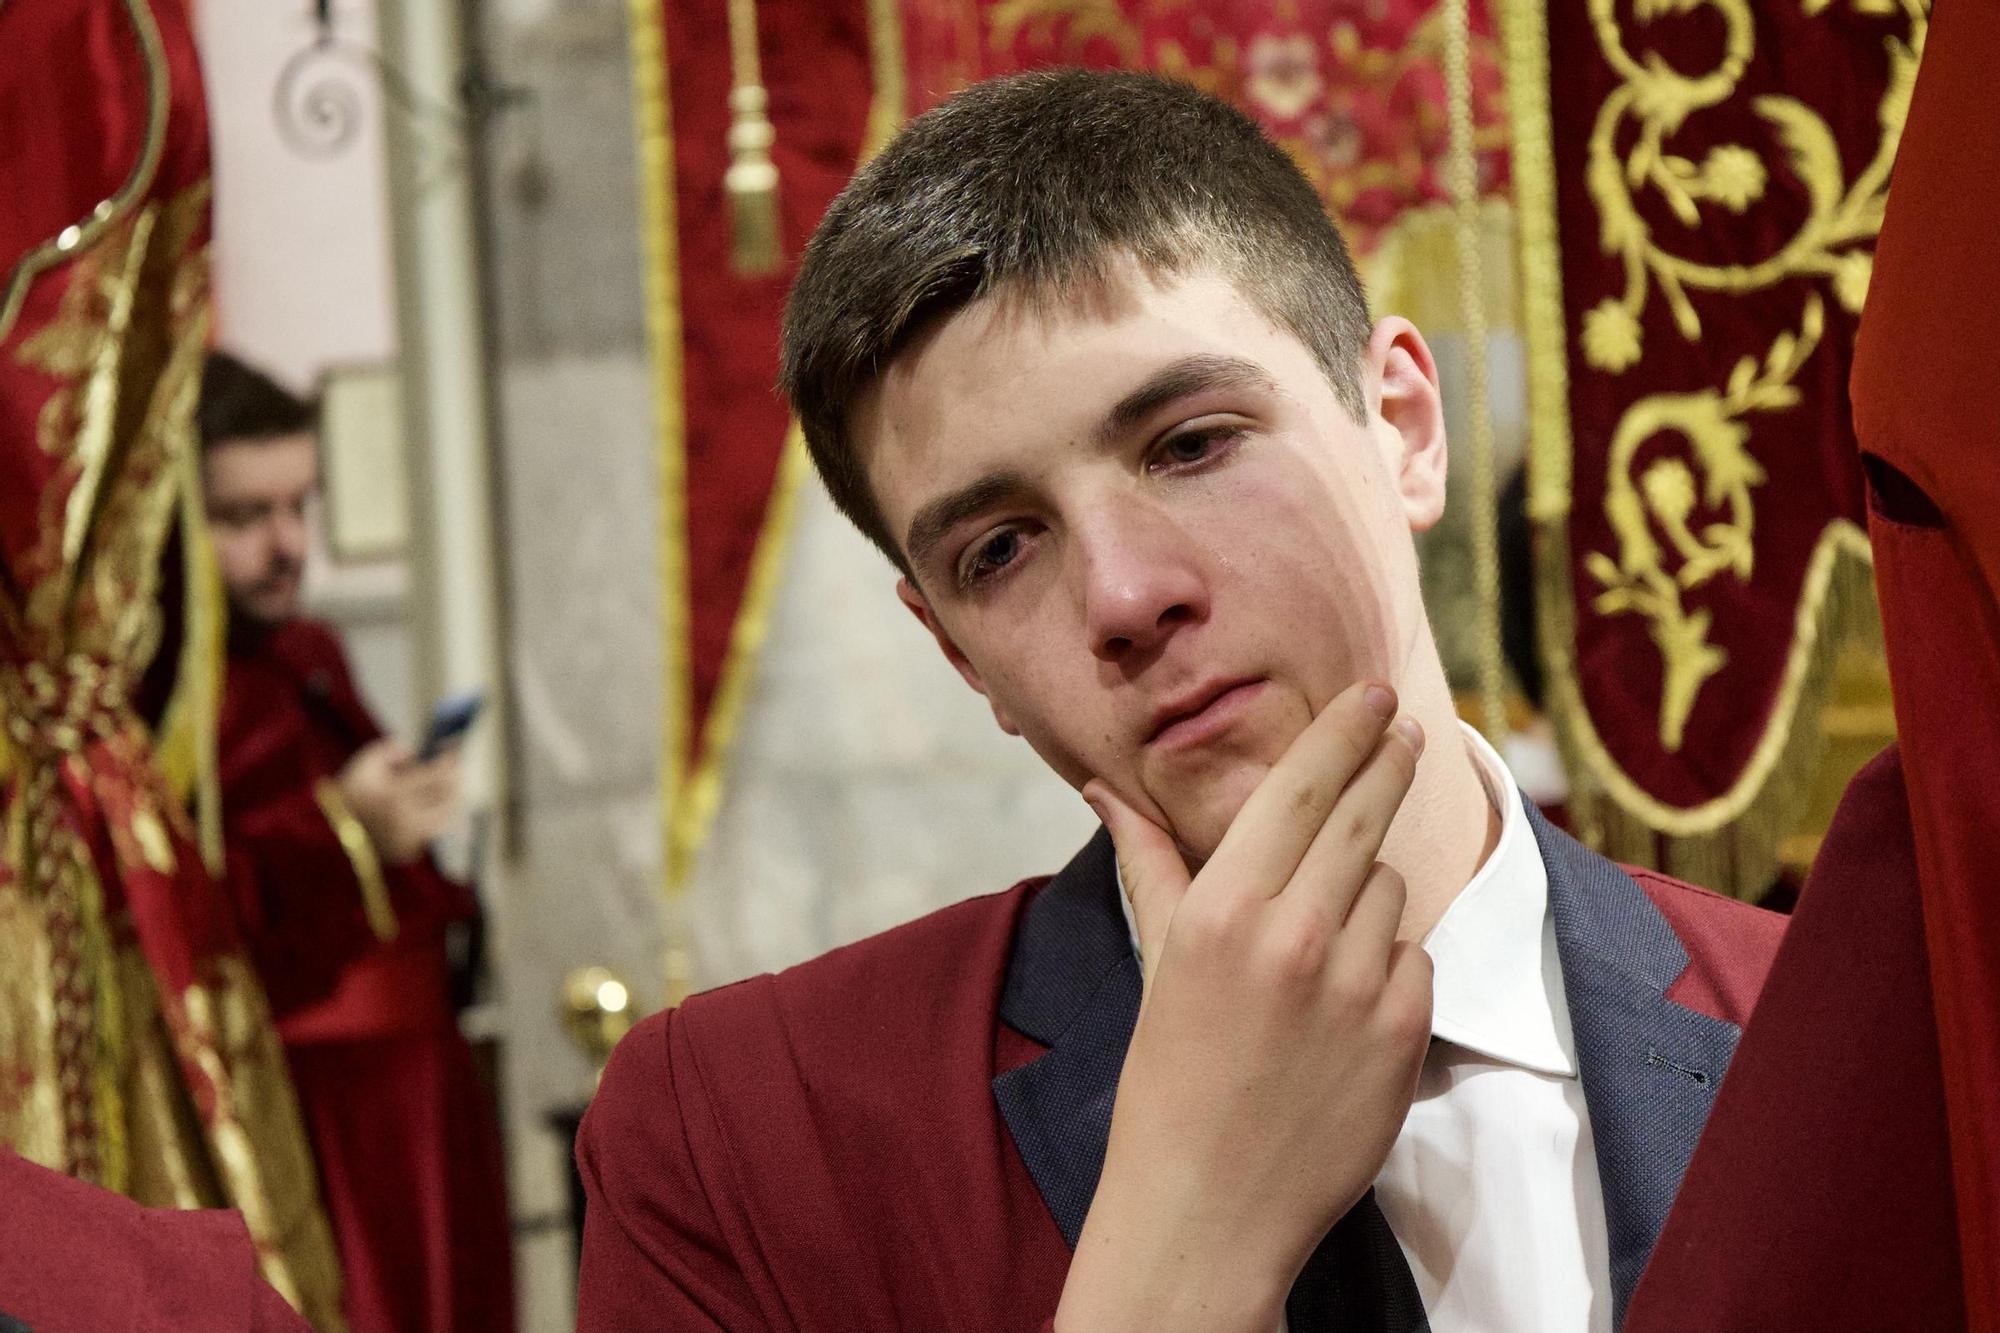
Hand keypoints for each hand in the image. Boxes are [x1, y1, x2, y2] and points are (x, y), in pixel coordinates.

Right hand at [335, 739, 462, 865]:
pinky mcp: (409, 851)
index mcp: (396, 795)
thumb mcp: (363, 764)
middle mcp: (408, 819)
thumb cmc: (347, 794)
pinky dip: (438, 817)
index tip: (451, 750)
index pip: (438, 775)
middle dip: (456, 779)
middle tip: (455, 768)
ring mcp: (410, 838)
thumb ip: (389, 749)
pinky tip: (435, 806)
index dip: (450, 760)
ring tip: (448, 787)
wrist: (328, 834)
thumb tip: (413, 751)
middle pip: (451, 797)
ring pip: (449, 817)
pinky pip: (434, 832)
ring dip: (453, 799)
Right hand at [1054, 681, 1433, 1332]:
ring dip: (1372, 890)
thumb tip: (1106, 789)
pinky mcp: (1404, 1031)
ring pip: (1391, 887)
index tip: (1372, 695)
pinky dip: (1393, 961)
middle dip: (1387, 764)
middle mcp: (1294, 935)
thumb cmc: (1167, 1078)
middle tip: (1405, 732)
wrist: (1209, 1205)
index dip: (1341, 731)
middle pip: (1362, 816)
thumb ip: (1148, 863)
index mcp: (1222, 910)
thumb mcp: (1158, 960)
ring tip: (1330, 935)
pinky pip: (1416, 955)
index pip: (1299, 788)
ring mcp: (1358, 984)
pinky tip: (1351, 997)